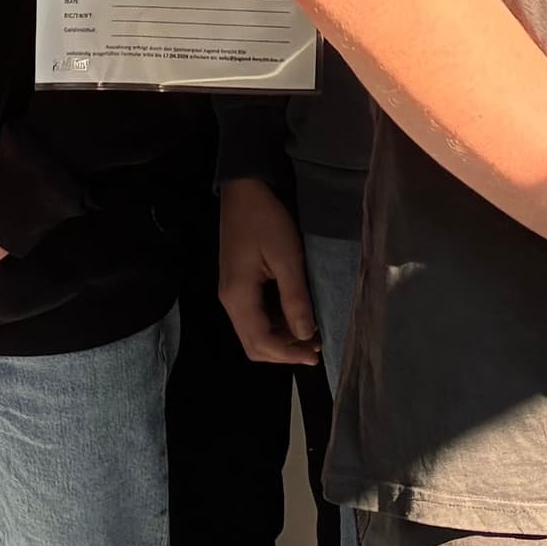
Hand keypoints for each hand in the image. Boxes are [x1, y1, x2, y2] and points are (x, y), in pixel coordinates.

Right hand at [215, 175, 318, 364]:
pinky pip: (255, 317)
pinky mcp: (237, 285)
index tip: (316, 356)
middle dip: (284, 352)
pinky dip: (276, 325)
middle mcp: (230, 301)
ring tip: (311, 334)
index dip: (289, 355)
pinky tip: (296, 317)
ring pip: (254, 333)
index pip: (261, 342)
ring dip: (281, 339)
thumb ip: (295, 299)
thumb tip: (305, 335)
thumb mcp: (287, 258)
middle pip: (253, 344)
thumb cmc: (266, 220)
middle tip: (315, 349)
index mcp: (238, 297)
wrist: (244, 189)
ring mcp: (231, 294)